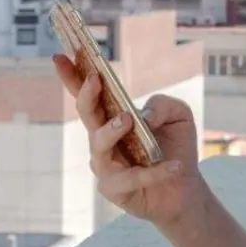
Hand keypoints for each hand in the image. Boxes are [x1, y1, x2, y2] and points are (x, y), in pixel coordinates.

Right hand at [53, 57, 206, 231]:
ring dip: (111, 130)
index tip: (59, 56)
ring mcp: (105, 165)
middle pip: (86, 115)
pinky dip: (153, 172)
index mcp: (112, 116)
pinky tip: (174, 166)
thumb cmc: (176, 147)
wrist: (185, 189)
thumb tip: (143, 116)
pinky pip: (131, 178)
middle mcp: (102, 139)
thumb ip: (164, 105)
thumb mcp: (180, 116)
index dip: (71, 76)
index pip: (87, 94)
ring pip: (99, 146)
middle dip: (86, 96)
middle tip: (94, 81)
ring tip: (128, 119)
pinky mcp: (114, 189)